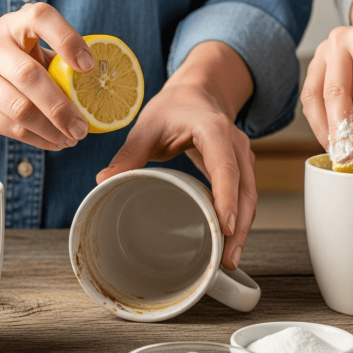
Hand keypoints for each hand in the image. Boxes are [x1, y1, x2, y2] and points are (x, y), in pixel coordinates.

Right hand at [0, 3, 93, 149]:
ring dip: (52, 129)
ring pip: (20, 109)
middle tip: (83, 127)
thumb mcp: (25, 53)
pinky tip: (56, 143)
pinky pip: (12, 129)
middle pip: (29, 76)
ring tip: (72, 139)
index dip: (66, 39)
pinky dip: (40, 140)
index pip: (40, 18)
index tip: (88, 66)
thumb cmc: (4, 66)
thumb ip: (56, 65)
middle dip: (61, 106)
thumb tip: (99, 91)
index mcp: (13, 25)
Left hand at [97, 42, 255, 269]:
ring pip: (249, 196)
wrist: (198, 93)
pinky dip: (239, 220)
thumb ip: (128, 154)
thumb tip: (103, 180)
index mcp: (213, 129)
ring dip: (242, 229)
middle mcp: (235, 144)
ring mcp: (242, 157)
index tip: (225, 226)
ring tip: (229, 260)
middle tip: (227, 259)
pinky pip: (245, 196)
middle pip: (245, 189)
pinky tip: (230, 243)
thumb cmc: (174, 107)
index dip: (226, 197)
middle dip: (239, 226)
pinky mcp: (242, 169)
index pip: (225, 166)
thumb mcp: (147, 126)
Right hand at [300, 0, 352, 162]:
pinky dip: (318, 121)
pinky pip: (310, 97)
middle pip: (336, 94)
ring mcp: (324, 51)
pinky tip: (330, 137)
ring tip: (337, 152)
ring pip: (316, 98)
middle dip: (341, 131)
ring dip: (324, 129)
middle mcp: (342, 41)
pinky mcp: (315, 64)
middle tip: (347, 157)